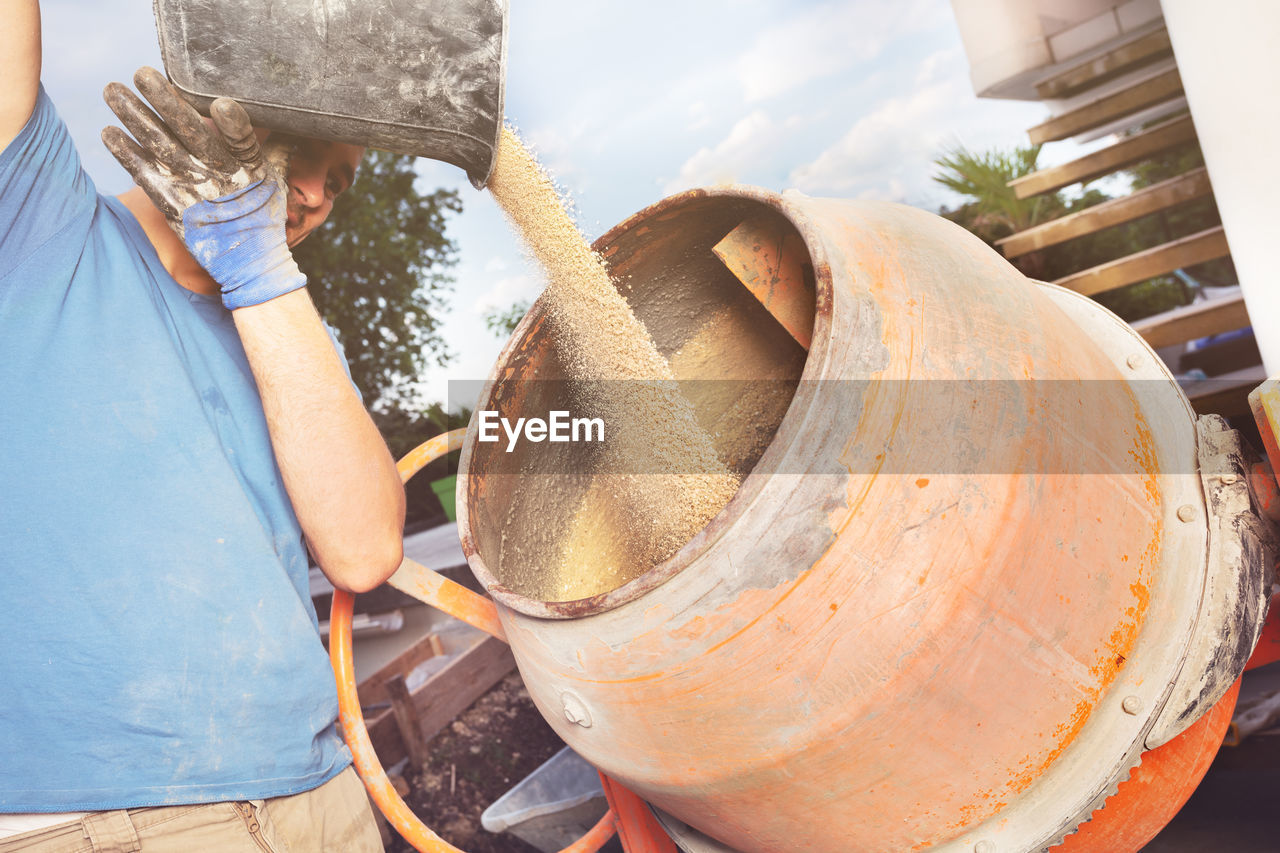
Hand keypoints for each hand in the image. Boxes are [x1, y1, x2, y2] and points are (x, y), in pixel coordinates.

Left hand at [102, 67, 304, 309]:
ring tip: (112, 91)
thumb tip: (285, 120)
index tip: (221, 103)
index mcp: (250, 170)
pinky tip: (108, 132)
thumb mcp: (276, 181)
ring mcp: (194, 192)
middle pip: (191, 134)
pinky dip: (127, 155)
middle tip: (142, 73)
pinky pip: (146, 176)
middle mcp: (221, 178)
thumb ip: (275, 149)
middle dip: (166, 102)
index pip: (243, 142)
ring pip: (161, 147)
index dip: (234, 124)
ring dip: (134, 117)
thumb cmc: (264, 217)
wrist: (250, 264)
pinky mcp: (173, 206)